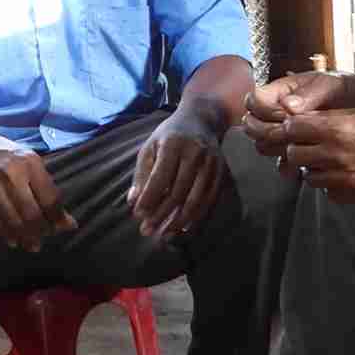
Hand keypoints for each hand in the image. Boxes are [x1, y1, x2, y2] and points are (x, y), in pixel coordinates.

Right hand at [0, 135, 76, 250]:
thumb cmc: (12, 159)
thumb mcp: (34, 166)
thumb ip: (50, 193)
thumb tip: (69, 224)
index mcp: (30, 163)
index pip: (50, 199)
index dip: (57, 219)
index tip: (61, 228)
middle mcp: (11, 173)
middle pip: (32, 214)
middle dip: (41, 232)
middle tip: (44, 239)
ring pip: (13, 221)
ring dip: (25, 238)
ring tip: (32, 245)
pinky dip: (5, 235)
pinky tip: (13, 240)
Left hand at [130, 109, 228, 239]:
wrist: (202, 119)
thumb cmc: (169, 136)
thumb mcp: (150, 148)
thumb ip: (141, 175)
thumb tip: (133, 202)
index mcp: (173, 144)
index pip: (160, 177)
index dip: (149, 199)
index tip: (138, 215)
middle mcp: (195, 153)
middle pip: (177, 192)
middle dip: (161, 215)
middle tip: (146, 231)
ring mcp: (211, 164)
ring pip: (195, 200)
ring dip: (178, 222)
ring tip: (163, 235)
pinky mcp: (221, 173)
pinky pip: (209, 201)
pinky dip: (196, 218)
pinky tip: (183, 228)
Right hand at [241, 71, 350, 157]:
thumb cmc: (344, 89)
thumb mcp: (329, 86)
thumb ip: (309, 95)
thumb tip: (288, 105)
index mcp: (280, 90)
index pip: (254, 100)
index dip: (264, 110)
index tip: (284, 115)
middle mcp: (276, 110)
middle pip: (252, 124)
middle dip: (265, 131)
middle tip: (285, 135)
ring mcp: (283, 129)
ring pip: (262, 143)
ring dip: (274, 148)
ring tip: (292, 149)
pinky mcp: (295, 146)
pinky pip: (279, 158)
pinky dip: (285, 164)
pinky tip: (295, 167)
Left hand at [277, 107, 354, 202]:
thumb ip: (334, 118)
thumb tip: (309, 119)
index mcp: (336, 128)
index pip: (292, 128)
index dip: (293, 128)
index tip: (298, 129)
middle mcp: (334, 154)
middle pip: (293, 155)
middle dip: (297, 151)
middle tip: (309, 148)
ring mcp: (343, 177)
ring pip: (308, 178)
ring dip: (315, 170)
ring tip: (330, 163)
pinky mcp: (353, 195)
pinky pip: (329, 193)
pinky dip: (332, 187)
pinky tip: (344, 177)